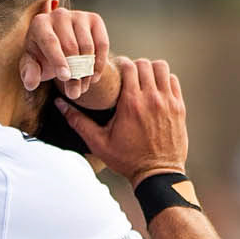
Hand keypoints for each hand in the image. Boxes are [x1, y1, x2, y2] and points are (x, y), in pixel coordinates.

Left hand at [19, 2, 111, 101]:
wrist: (60, 46)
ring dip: (87, 72)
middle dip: (73, 74)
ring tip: (81, 87)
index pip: (50, 42)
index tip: (65, 78)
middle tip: (73, 93)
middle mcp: (59, 15)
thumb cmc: (42, 57)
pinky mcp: (94, 20)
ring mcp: (78, 15)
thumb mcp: (33, 66)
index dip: (58, 61)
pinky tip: (93, 77)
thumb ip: (29, 73)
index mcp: (40, 23)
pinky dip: (100, 64)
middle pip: (70, 47)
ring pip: (87, 47)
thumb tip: (30, 83)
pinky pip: (102, 44)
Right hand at [56, 57, 188, 185]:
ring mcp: (168, 102)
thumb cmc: (127, 160)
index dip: (121, 64)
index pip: (128, 65)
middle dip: (135, 66)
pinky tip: (157, 89)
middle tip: (129, 75)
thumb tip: (60, 104)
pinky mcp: (179, 108)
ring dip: (152, 70)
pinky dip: (165, 80)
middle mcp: (151, 98)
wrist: (156, 175)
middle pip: (145, 63)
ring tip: (144, 79)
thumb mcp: (99, 143)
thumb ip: (78, 122)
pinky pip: (173, 81)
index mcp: (131, 102)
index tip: (117, 71)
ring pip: (162, 68)